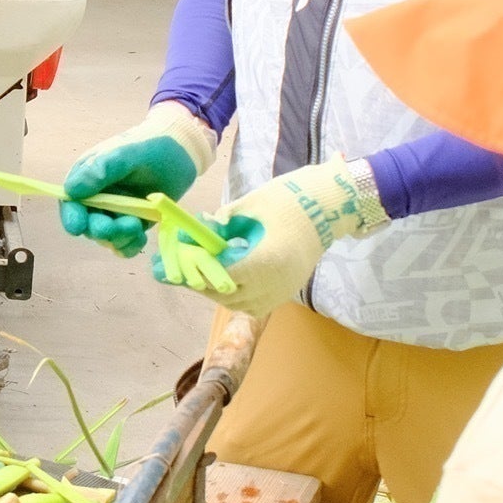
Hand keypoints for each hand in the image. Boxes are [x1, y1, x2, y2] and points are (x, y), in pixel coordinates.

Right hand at [61, 102, 217, 254]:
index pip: (71, 202)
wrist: (181, 153)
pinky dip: (130, 245)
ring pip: (107, 238)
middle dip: (101, 229)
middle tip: (117, 226)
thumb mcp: (125, 154)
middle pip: (88, 224)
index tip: (78, 226)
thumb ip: (100, 170)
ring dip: (118, 237)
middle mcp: (98, 198)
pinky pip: (125, 244)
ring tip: (136, 225)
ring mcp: (115, 214)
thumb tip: (71, 190)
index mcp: (88, 178)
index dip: (72, 216)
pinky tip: (141, 238)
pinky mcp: (133, 224)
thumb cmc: (151, 147)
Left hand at [163, 159, 387, 314]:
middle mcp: (276, 283)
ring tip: (196, 270)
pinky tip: (222, 276)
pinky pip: (253, 304)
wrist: (330, 206)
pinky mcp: (287, 292)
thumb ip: (221, 225)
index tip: (172, 261)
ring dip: (215, 289)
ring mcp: (284, 291)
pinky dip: (234, 294)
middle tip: (175, 268)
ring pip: (238, 303)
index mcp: (266, 260)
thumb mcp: (249, 206)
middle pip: (226, 293)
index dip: (194, 268)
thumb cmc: (289, 199)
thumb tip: (195, 233)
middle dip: (199, 280)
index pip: (220, 275)